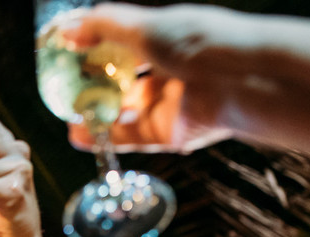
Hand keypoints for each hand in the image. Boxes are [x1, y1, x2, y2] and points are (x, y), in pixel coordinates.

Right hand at [49, 2, 235, 154]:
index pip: (129, 42)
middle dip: (97, 85)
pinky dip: (104, 136)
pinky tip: (77, 134)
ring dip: (96, 115)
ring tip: (67, 114)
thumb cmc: (203, 42)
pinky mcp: (170, 134)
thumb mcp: (145, 26)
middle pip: (126, 80)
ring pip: (126, 112)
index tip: (72, 52)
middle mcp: (172, 72)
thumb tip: (67, 31)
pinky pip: (131, 137)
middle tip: (66, 86)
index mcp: (171, 39)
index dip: (100, 47)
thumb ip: (104, 27)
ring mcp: (171, 104)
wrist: (243, 81)